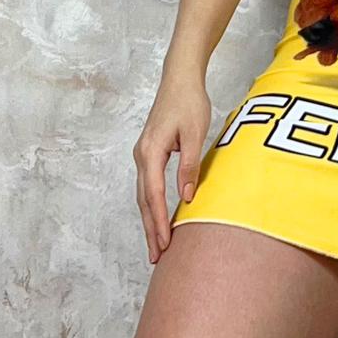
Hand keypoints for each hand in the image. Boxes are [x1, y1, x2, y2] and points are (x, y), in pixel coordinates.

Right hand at [132, 74, 211, 263]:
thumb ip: (190, 165)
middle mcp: (142, 155)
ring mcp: (143, 154)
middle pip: (144, 200)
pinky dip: (153, 205)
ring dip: (150, 220)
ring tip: (157, 246)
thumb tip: (187, 197)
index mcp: (151, 151)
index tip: (164, 243)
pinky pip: (149, 185)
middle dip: (150, 229)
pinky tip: (159, 218)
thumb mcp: (195, 133)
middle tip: (157, 258)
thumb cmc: (189, 102)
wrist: (180, 79)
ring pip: (144, 195)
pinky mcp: (150, 153)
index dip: (159, 221)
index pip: (154, 194)